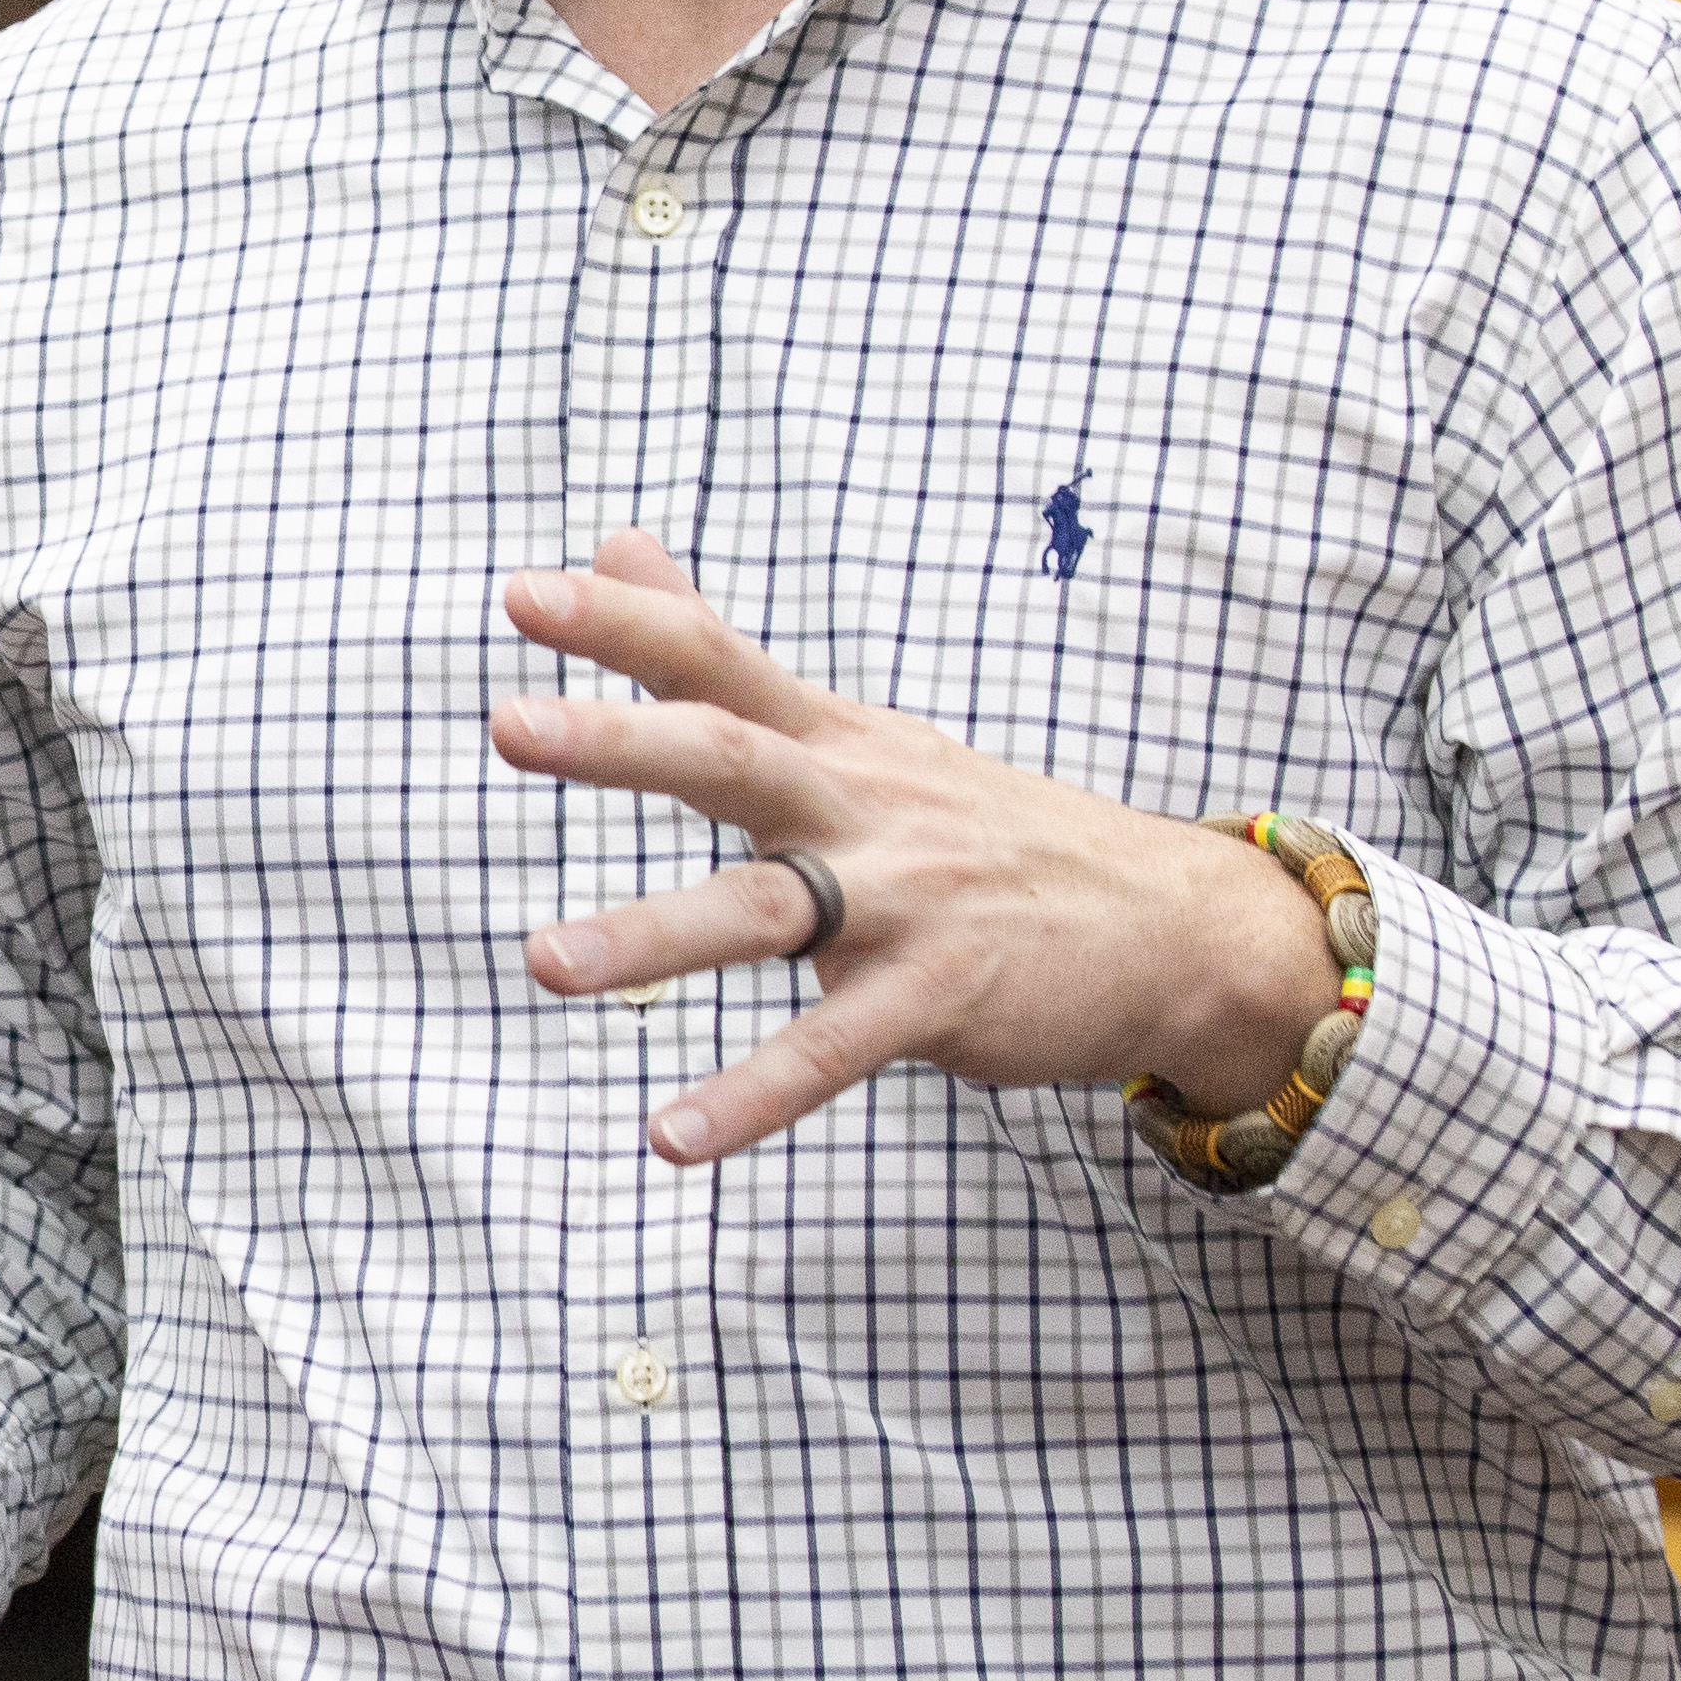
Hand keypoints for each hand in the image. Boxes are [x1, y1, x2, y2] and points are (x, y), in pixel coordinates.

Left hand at [492, 530, 1337, 1166]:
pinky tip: (670, 1138)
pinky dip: (751, 1097)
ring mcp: (903, 902)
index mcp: (833, 740)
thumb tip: (615, 542)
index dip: (621, 621)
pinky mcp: (939, 998)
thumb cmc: (985, 828)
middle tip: (507, 725)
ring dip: (651, 936)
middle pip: (730, 757)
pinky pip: (830, 1052)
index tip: (520, 590)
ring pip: (762, 911)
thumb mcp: (856, 733)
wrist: (1174, 925)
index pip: (715, 660)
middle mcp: (860, 806)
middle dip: (619, 742)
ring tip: (543, 961)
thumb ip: (720, 654)